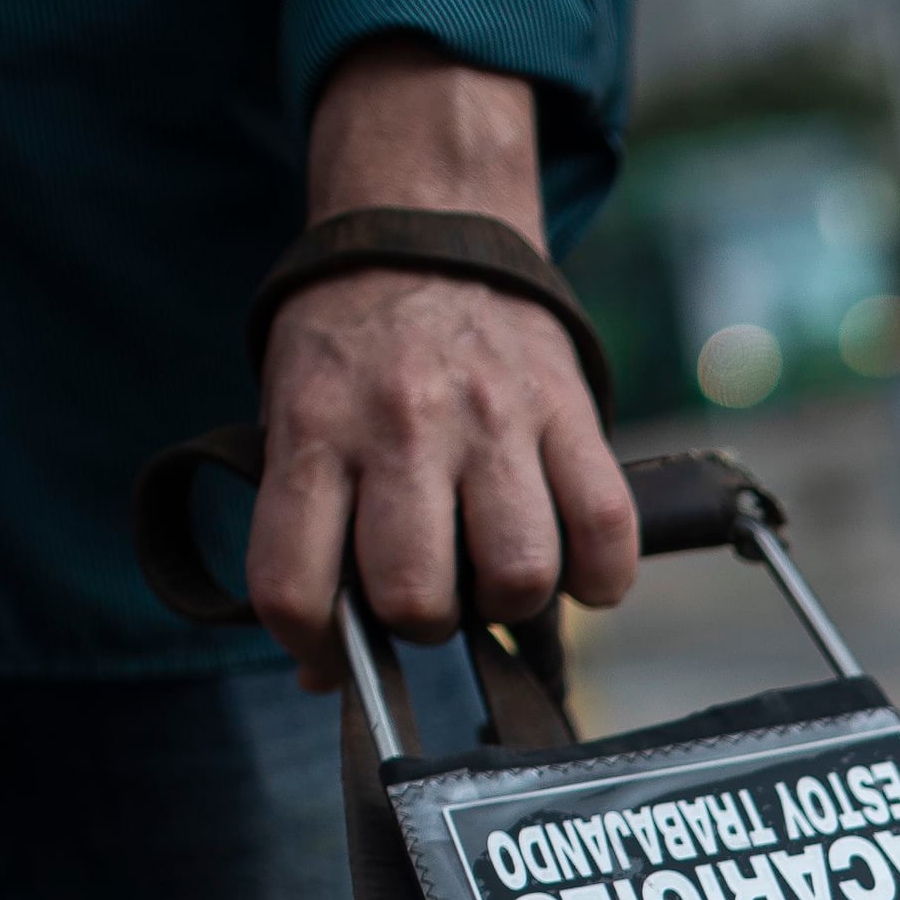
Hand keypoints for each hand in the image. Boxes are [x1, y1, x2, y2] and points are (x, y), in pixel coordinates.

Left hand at [243, 37, 636, 689]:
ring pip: (517, 577)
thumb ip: (303, 535)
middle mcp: (403, 429)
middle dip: (421, 622)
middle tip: (428, 593)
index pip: (295, 586)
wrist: (425, 227)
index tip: (332, 650)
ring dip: (507, 602)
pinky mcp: (571, 411)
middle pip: (415, 597)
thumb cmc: (351, 351)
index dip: (312, 647)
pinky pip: (606, 532)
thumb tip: (326, 673)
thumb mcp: (293, 422)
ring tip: (496, 575)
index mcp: (315, 432)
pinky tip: (572, 568)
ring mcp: (494, 420)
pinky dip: (597, 578)